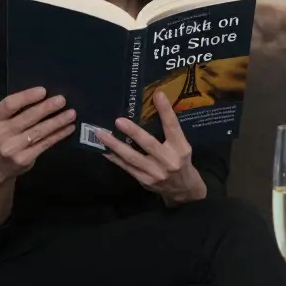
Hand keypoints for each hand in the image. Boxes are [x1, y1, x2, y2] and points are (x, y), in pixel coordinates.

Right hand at [0, 86, 75, 184]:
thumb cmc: (3, 137)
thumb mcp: (1, 122)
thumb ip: (16, 111)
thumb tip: (46, 96)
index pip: (9, 104)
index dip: (26, 96)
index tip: (43, 90)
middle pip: (26, 117)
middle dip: (46, 108)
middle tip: (62, 100)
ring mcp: (11, 148)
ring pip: (38, 131)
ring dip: (57, 121)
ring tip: (71, 114)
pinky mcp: (23, 159)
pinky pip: (45, 143)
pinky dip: (58, 135)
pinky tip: (68, 128)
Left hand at [99, 91, 206, 205]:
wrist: (184, 190)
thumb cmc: (181, 162)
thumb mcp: (182, 146)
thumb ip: (169, 132)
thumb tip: (152, 107)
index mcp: (181, 148)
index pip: (173, 127)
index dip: (166, 111)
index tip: (158, 95)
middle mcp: (169, 161)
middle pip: (149, 144)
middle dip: (133, 132)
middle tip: (118, 120)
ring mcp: (155, 173)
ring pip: (133, 158)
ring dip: (115, 145)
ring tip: (101, 134)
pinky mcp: (145, 181)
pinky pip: (127, 167)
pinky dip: (114, 158)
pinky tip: (104, 149)